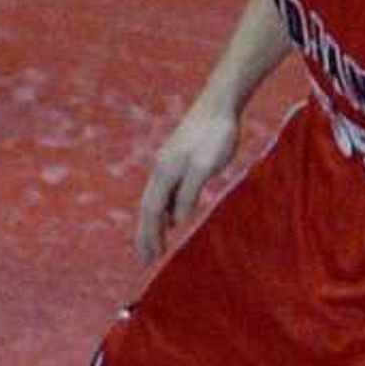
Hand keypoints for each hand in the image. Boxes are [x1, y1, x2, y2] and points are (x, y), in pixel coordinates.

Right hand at [135, 101, 238, 261]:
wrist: (219, 104)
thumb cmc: (215, 134)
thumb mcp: (205, 167)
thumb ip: (189, 194)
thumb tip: (177, 221)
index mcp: (164, 173)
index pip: (151, 212)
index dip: (149, 237)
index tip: (148, 260)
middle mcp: (161, 170)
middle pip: (148, 209)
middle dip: (146, 236)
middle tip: (145, 261)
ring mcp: (168, 164)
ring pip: (156, 201)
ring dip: (154, 225)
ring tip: (156, 246)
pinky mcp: (178, 160)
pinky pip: (166, 193)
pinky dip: (165, 211)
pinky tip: (173, 219)